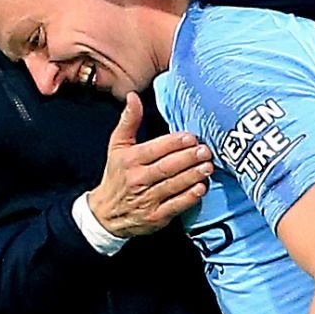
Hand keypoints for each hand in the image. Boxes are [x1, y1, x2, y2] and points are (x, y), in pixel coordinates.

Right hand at [88, 93, 212, 237]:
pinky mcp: (156, 216)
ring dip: (193, 175)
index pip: (155, 149)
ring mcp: (147, 199)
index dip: (174, 143)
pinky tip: (201, 187)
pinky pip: (176, 205)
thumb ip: (128, 121)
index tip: (191, 137)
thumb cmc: (117, 175)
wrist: (106, 214)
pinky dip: (189, 197)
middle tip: (205, 150)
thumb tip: (133, 96)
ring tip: (208, 166)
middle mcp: (138, 179)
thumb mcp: (117, 146)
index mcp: (130, 160)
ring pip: (173, 185)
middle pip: (167, 167)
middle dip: (188, 158)